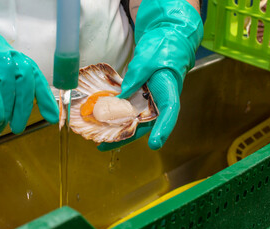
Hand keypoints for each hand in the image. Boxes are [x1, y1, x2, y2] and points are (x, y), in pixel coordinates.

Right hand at [0, 11, 58, 133]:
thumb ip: (7, 87)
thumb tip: (21, 109)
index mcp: (15, 57)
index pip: (36, 77)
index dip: (45, 98)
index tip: (52, 117)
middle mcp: (7, 53)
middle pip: (25, 81)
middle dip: (24, 108)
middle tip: (18, 128)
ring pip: (8, 83)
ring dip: (7, 110)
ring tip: (1, 126)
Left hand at [98, 0, 202, 150]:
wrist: (166, 42)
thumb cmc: (162, 48)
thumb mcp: (148, 60)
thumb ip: (136, 78)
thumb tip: (122, 95)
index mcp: (169, 91)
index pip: (169, 113)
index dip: (163, 129)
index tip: (155, 144)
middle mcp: (160, 102)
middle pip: (145, 124)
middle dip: (126, 137)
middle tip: (105, 146)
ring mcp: (149, 102)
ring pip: (134, 120)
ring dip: (118, 130)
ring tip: (99, 141)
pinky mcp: (140, 99)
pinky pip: (128, 111)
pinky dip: (117, 118)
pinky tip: (103, 123)